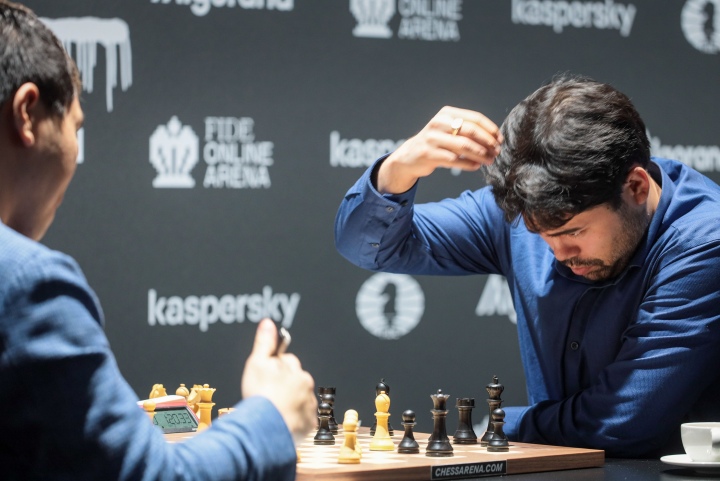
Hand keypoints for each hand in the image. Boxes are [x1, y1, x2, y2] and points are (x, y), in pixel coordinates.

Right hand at [241, 318, 316, 442]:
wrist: (266, 428)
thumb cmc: (261, 395)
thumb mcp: (257, 363)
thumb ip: (265, 342)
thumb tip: (268, 323)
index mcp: (297, 371)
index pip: (288, 362)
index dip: (275, 368)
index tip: (267, 377)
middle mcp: (307, 387)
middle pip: (296, 381)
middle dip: (285, 385)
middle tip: (268, 395)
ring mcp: (309, 407)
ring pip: (300, 400)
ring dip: (290, 403)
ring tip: (273, 411)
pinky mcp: (309, 425)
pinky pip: (303, 420)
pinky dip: (294, 420)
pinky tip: (281, 422)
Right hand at [377, 106, 501, 193]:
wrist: (410, 156)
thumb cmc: (436, 143)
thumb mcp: (448, 130)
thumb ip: (466, 130)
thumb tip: (494, 138)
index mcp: (446, 113)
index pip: (475, 119)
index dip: (490, 129)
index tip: (500, 140)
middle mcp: (438, 123)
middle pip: (471, 131)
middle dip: (488, 142)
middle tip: (497, 151)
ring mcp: (432, 139)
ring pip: (464, 146)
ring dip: (481, 154)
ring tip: (490, 160)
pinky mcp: (428, 154)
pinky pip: (454, 160)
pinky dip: (468, 163)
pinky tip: (476, 166)